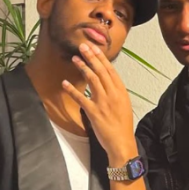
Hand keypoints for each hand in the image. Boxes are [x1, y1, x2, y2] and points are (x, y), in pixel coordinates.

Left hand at [62, 43, 137, 166]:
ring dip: (83, 68)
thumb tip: (108, 83)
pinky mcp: (93, 112)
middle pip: (101, 71)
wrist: (121, 142)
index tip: (95, 49)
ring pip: (92, 80)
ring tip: (75, 59)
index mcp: (121, 92)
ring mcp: (103, 103)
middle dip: (91, 57)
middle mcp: (112, 94)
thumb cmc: (123, 126)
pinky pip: (81, 98)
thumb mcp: (124, 105)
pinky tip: (65, 83)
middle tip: (83, 46)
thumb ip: (116, 93)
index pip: (111, 71)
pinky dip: (72, 90)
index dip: (102, 58)